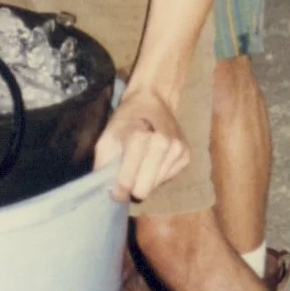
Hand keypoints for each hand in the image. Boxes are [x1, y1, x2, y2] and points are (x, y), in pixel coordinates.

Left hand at [94, 86, 189, 202]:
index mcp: (139, 138)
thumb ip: (103, 163)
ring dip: (146, 179)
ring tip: (142, 162)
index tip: (114, 191)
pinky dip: (158, 174)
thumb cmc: (127, 118)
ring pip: (156, 186)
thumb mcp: (107, 137)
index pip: (128, 182)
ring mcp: (178, 150)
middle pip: (144, 190)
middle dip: (133, 188)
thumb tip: (103, 189)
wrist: (154, 99)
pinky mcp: (187, 155)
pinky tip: (154, 159)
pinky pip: (168, 178)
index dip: (118, 191)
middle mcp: (163, 144)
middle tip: (127, 178)